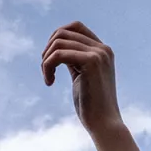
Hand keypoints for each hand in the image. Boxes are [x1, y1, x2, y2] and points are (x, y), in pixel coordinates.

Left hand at [42, 21, 122, 139]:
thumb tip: (56, 49)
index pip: (75, 26)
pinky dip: (47, 66)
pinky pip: (58, 54)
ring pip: (58, 43)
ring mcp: (99, 54)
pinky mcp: (92, 62)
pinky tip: (49, 82)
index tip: (51, 59)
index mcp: (103, 51)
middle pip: (63, 32)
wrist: (104, 124)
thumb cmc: (91, 106)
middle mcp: (103, 49)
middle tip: (46, 70)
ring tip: (48, 78)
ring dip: (45, 60)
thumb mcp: (81, 77)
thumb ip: (74, 61)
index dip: (56, 38)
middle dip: (47, 49)